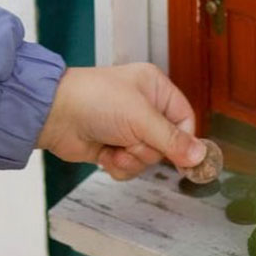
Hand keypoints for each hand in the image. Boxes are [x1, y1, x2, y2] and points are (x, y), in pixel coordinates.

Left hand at [37, 63, 210, 179]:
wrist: (54, 115)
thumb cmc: (95, 100)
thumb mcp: (140, 117)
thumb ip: (172, 140)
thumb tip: (201, 156)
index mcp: (155, 88)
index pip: (185, 119)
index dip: (183, 140)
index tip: (182, 158)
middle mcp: (144, 107)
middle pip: (167, 144)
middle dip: (147, 149)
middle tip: (130, 140)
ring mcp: (128, 128)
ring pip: (148, 159)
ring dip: (131, 159)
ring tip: (113, 146)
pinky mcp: (113, 146)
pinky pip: (130, 167)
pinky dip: (118, 166)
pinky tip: (105, 154)